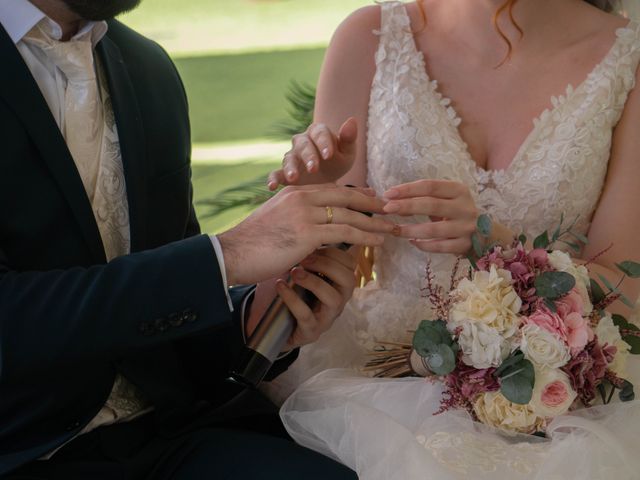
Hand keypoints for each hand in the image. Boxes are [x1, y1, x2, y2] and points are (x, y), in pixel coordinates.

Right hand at [218, 184, 392, 284]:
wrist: (232, 254)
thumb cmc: (253, 244)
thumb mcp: (277, 221)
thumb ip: (296, 219)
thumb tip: (312, 231)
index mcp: (294, 192)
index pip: (333, 189)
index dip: (356, 193)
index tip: (373, 198)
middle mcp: (302, 198)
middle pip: (346, 197)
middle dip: (372, 203)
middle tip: (392, 209)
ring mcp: (305, 214)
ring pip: (349, 215)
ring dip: (375, 222)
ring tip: (392, 228)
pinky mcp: (307, 233)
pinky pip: (345, 232)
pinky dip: (365, 236)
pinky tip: (378, 240)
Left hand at [246, 247, 356, 348]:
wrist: (265, 316)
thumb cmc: (286, 284)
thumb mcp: (299, 262)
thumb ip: (310, 244)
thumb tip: (317, 212)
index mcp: (338, 281)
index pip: (350, 262)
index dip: (335, 250)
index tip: (314, 239)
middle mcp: (337, 299)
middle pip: (349, 279)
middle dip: (326, 264)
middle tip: (303, 256)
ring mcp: (325, 317)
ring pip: (334, 299)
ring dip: (313, 282)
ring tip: (293, 271)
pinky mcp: (310, 332)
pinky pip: (307, 316)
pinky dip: (293, 299)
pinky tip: (280, 286)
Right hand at [267, 118, 357, 188]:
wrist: (328, 180)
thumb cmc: (338, 162)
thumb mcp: (347, 153)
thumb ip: (348, 138)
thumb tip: (352, 120)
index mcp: (318, 132)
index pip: (319, 132)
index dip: (323, 143)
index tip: (329, 155)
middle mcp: (302, 142)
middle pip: (303, 145)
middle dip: (308, 156)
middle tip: (313, 169)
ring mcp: (292, 157)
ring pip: (289, 159)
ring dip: (290, 168)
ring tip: (293, 179)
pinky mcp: (284, 172)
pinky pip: (275, 173)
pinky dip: (272, 179)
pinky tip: (271, 186)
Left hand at [383, 180, 477, 254]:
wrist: (485, 234)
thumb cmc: (456, 212)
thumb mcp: (446, 199)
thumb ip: (424, 198)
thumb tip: (392, 201)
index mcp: (459, 190)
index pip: (430, 186)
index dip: (408, 189)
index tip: (388, 193)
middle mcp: (465, 207)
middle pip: (431, 205)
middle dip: (406, 206)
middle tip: (387, 209)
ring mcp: (466, 227)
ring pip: (433, 229)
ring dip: (410, 229)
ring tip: (395, 230)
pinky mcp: (465, 245)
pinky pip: (439, 246)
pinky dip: (424, 245)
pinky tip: (412, 242)